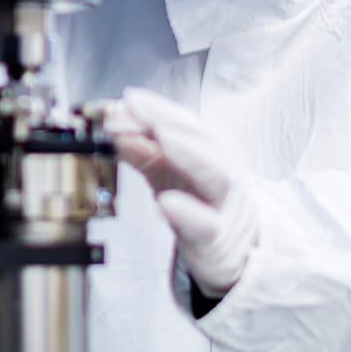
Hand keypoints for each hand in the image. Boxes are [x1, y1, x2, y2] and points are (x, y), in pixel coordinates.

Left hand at [113, 87, 260, 298]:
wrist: (236, 253)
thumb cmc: (201, 205)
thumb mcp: (168, 174)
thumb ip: (143, 152)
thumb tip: (114, 128)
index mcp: (213, 151)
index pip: (186, 124)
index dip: (158, 108)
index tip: (128, 98)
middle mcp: (225, 171)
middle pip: (206, 139)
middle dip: (171, 119)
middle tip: (137, 106)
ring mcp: (225, 206)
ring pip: (218, 176)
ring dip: (189, 152)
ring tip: (160, 134)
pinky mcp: (219, 240)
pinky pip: (208, 225)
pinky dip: (188, 213)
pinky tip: (166, 203)